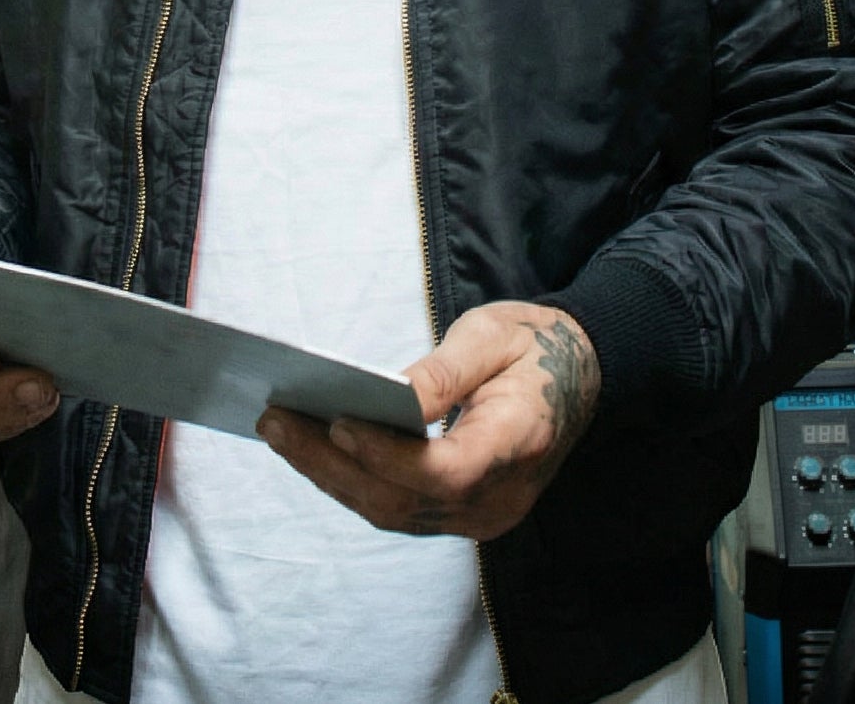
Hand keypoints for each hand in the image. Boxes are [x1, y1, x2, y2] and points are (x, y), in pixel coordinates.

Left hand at [257, 301, 598, 541]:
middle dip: (330, 463)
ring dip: (330, 475)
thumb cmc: (534, 346)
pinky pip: (399, 507)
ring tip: (278, 431)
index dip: (387, 455)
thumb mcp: (493, 337)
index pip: (444, 470)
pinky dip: (353, 480)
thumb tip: (390, 397)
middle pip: (402, 500)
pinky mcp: (461, 513)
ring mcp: (481, 516)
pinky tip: (314, 449)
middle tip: (274, 420)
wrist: (580, 376)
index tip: (336, 422)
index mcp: (518, 443)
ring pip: (392, 511)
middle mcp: (498, 498)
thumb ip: (444, 373)